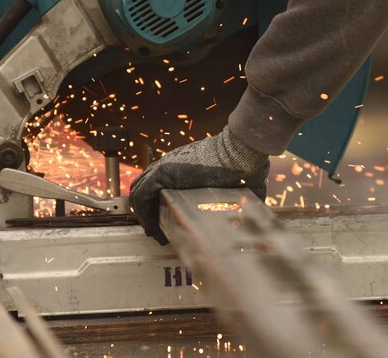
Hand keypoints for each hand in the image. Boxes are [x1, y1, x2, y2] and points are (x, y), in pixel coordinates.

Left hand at [129, 126, 268, 244]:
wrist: (240, 153)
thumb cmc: (241, 167)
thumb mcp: (232, 186)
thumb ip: (234, 200)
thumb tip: (248, 219)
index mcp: (181, 168)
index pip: (156, 188)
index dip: (156, 208)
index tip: (165, 225)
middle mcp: (168, 166)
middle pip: (144, 191)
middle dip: (148, 214)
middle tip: (158, 233)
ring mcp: (164, 167)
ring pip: (139, 193)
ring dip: (145, 216)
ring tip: (156, 235)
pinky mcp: (163, 172)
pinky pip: (142, 195)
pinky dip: (144, 214)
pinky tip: (153, 229)